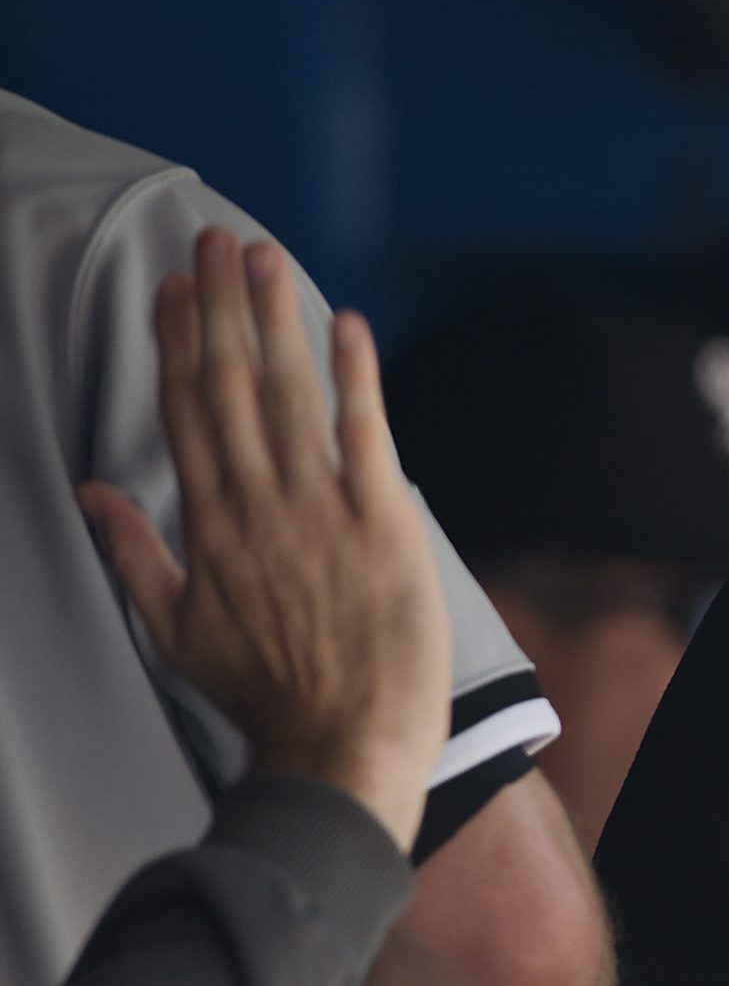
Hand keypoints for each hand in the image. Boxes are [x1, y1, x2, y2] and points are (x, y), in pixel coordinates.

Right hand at [77, 230, 448, 849]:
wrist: (340, 746)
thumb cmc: (264, 695)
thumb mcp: (174, 630)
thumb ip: (133, 553)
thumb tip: (89, 489)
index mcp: (208, 526)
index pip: (185, 414)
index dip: (177, 344)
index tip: (173, 289)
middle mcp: (257, 506)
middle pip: (228, 387)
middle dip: (219, 308)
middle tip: (214, 240)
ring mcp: (319, 513)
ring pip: (286, 397)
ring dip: (272, 321)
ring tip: (259, 257)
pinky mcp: (383, 525)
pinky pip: (366, 436)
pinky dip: (355, 377)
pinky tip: (344, 322)